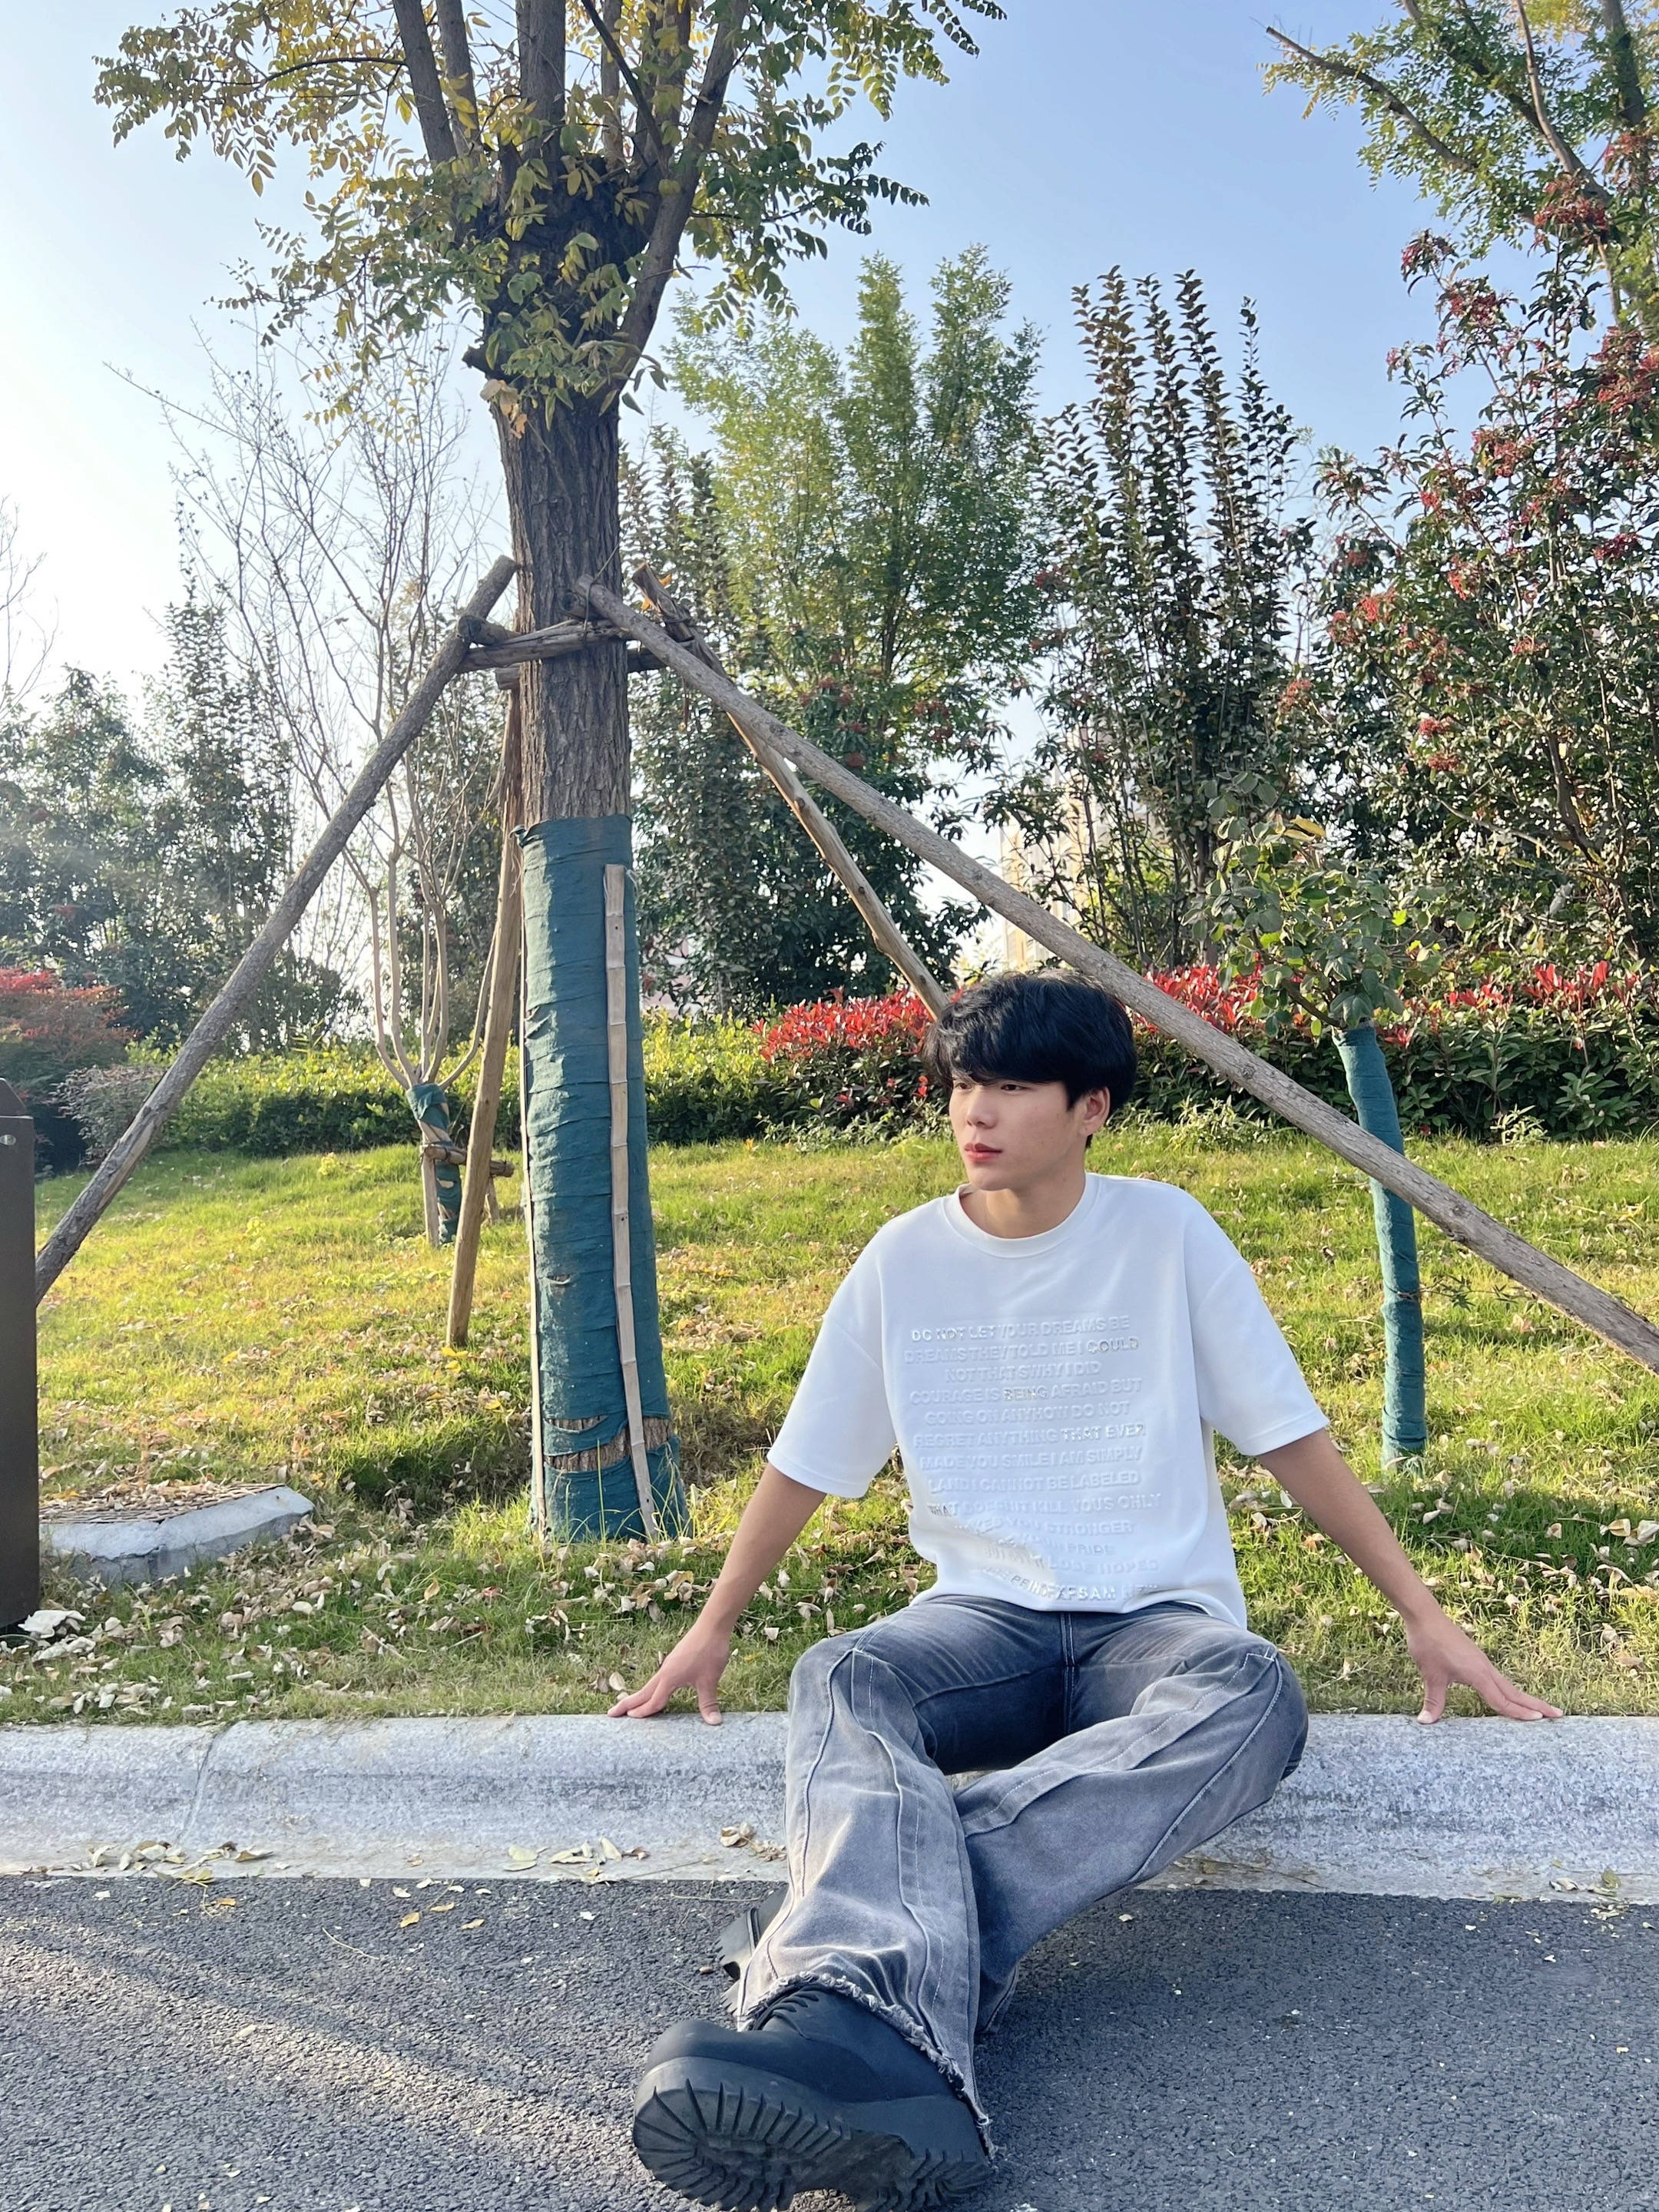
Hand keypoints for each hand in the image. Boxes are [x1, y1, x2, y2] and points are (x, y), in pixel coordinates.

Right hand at [609, 1619, 731, 1724]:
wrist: (712, 1626)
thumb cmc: (709, 1652)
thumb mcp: (709, 1681)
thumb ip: (708, 1703)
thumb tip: (714, 1723)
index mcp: (669, 1678)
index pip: (654, 1701)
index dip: (643, 1712)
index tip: (629, 1719)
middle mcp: (665, 1672)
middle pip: (643, 1692)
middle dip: (627, 1703)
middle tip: (611, 1713)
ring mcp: (669, 1665)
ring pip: (651, 1684)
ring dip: (640, 1695)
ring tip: (630, 1705)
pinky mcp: (676, 1660)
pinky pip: (659, 1678)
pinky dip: (652, 1688)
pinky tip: (657, 1689)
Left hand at [1405, 1608, 1563, 1723]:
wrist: (1425, 1616)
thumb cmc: (1428, 1644)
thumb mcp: (1431, 1675)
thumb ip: (1433, 1700)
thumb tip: (1425, 1723)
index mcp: (1478, 1674)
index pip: (1502, 1699)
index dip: (1519, 1713)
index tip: (1540, 1721)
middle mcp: (1485, 1668)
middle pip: (1514, 1691)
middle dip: (1536, 1704)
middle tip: (1558, 1715)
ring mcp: (1482, 1662)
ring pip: (1507, 1685)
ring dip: (1524, 1698)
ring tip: (1541, 1710)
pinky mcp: (1476, 1658)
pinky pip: (1498, 1679)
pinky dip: (1509, 1690)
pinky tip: (1508, 1695)